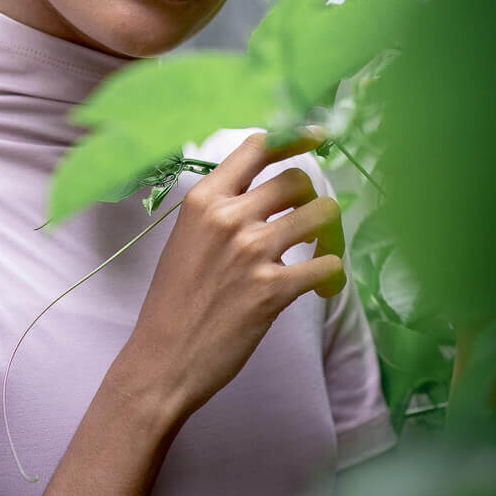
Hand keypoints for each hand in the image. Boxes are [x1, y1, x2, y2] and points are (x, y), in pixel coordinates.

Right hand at [122, 129, 345, 421]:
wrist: (163, 359)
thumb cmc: (172, 299)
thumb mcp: (187, 237)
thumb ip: (221, 210)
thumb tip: (261, 195)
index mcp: (205, 199)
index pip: (257, 147)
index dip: (293, 137)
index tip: (317, 137)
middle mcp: (229, 217)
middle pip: (296, 180)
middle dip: (311, 198)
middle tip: (309, 222)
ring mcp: (252, 252)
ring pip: (321, 214)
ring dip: (329, 232)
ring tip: (321, 250)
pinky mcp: (273, 290)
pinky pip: (327, 265)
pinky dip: (332, 275)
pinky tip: (321, 287)